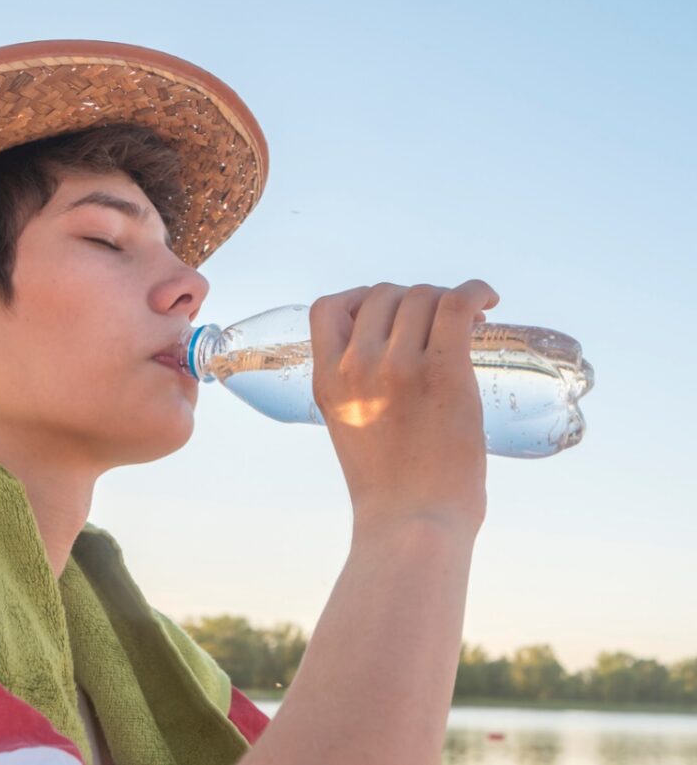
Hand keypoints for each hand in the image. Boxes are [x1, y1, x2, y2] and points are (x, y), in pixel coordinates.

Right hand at [309, 279, 499, 533]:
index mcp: (327, 380)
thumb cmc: (390, 488)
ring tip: (470, 322)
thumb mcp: (349, 426)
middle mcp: (356, 366)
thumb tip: (399, 352)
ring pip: (422, 297)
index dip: (359, 298)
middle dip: (413, 301)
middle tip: (440, 325)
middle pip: (383, 295)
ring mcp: (397, 367)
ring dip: (446, 300)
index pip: (327, 308)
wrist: (412, 523)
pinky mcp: (443, 373)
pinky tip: (487, 300)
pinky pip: (457, 304)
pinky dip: (475, 291)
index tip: (387, 314)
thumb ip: (358, 388)